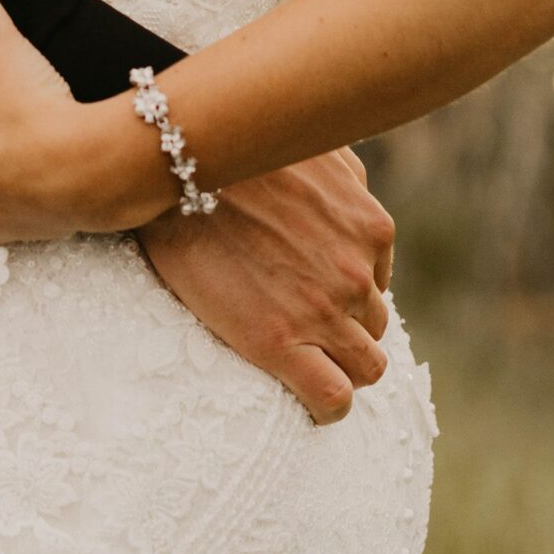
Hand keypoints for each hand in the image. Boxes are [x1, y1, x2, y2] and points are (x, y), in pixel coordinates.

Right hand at [140, 150, 395, 424]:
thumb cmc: (238, 151)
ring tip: (298, 357)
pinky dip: (326, 405)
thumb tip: (358, 211)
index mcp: (369, 226)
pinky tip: (304, 393)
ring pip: (364, 367)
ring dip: (338, 364)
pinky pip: (332, 398)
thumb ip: (350, 183)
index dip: (347, 293)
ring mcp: (322, 309)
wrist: (175, 166)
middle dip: (344, 329)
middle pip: (374, 327)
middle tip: (301, 324)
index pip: (378, 282)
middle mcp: (356, 271)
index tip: (314, 293)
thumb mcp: (316, 148)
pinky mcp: (279, 342)